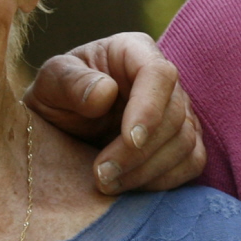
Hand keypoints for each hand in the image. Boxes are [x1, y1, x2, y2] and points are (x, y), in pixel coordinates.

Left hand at [27, 34, 202, 194]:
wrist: (61, 129)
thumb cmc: (56, 98)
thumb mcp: (49, 85)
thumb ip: (70, 82)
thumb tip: (105, 93)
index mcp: (133, 52)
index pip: (158, 73)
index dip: (150, 107)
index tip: (131, 139)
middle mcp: (164, 80)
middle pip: (175, 114)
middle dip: (139, 152)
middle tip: (102, 175)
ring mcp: (180, 111)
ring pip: (185, 142)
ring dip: (148, 171)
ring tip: (107, 185)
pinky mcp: (184, 142)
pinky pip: (192, 163)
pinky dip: (164, 180)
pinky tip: (130, 188)